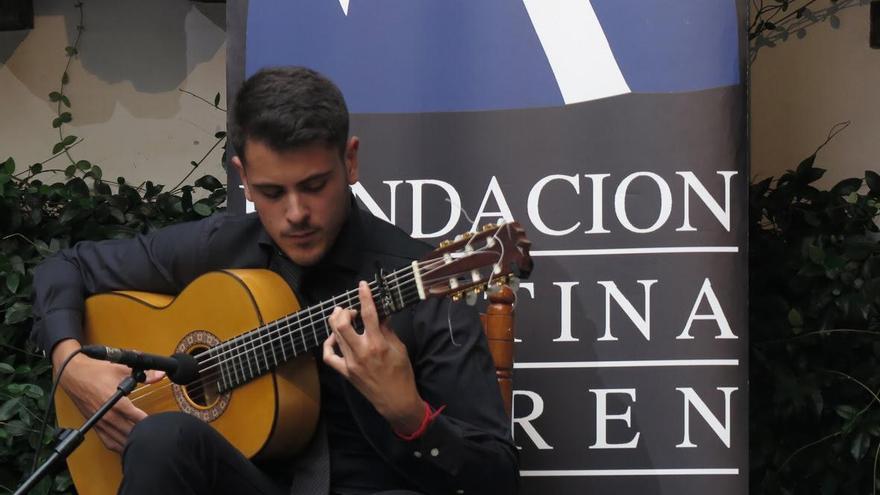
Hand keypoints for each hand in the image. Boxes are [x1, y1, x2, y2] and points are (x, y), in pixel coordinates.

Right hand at [52, 339, 164, 452]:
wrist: (73, 374)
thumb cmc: (96, 372)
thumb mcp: (123, 369)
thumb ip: (145, 374)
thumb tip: (160, 374)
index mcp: (118, 404)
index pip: (138, 419)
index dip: (150, 422)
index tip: (159, 424)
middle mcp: (109, 416)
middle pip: (130, 432)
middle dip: (142, 434)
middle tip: (154, 435)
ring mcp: (101, 423)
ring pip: (119, 440)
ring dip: (130, 443)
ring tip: (143, 444)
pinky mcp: (95, 425)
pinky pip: (107, 441)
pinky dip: (118, 446)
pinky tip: (125, 448)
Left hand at [323, 281, 424, 434]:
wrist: (396, 400)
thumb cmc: (402, 374)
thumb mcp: (399, 348)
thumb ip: (388, 330)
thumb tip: (381, 314)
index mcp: (378, 344)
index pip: (369, 314)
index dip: (365, 297)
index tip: (363, 285)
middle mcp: (362, 352)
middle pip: (342, 325)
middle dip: (343, 311)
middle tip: (350, 309)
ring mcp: (351, 362)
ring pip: (335, 336)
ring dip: (337, 322)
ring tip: (343, 317)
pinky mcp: (346, 372)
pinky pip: (330, 356)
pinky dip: (329, 344)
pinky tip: (334, 338)